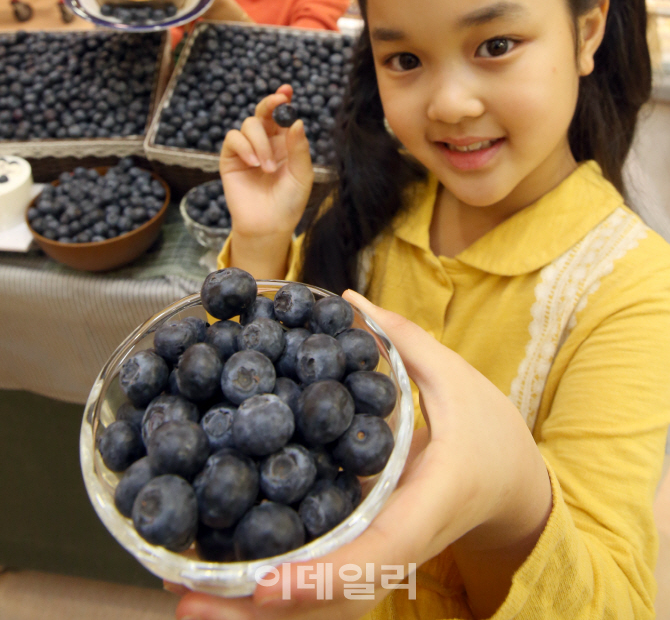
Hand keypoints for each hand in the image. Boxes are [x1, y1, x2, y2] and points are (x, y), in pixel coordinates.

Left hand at [174, 294, 551, 619]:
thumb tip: (347, 300)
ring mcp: (381, 556)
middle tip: (187, 604)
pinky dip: (270, 584)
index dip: (319, 573)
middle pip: (330, 594)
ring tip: (185, 599)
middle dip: (259, 608)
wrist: (513, 487)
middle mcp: (398, 542)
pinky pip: (319, 575)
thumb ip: (403, 340)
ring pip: (318, 599)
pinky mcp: (366, 552)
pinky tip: (218, 575)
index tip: (264, 584)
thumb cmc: (490, 434)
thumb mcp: (456, 379)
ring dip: (251, 609)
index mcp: (427, 502)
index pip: (376, 552)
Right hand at [220, 85, 313, 264]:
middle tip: (279, 102)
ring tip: (267, 167)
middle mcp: (266, 142)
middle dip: (270, 104)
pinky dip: (244, 146)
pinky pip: (233, 139)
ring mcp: (247, 149)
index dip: (283, 100)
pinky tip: (254, 163)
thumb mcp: (301, 174)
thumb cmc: (289, 201)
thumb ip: (299, 148)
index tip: (287, 90)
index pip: (283, 116)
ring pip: (249, 125)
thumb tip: (297, 121)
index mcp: (285, 143)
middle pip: (263, 112)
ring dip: (260, 142)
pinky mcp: (230, 159)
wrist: (269, 225)